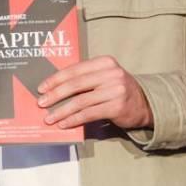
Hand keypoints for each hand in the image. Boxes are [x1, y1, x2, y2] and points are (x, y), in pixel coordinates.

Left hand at [36, 56, 152, 129]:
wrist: (144, 104)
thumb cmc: (116, 90)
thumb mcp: (104, 77)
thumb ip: (84, 78)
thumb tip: (53, 88)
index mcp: (104, 62)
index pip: (74, 70)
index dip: (55, 79)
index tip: (41, 88)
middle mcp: (111, 74)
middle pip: (76, 84)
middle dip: (55, 95)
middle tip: (41, 103)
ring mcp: (115, 90)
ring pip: (81, 101)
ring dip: (62, 111)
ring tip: (49, 118)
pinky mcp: (117, 107)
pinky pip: (89, 114)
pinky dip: (73, 119)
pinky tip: (63, 124)